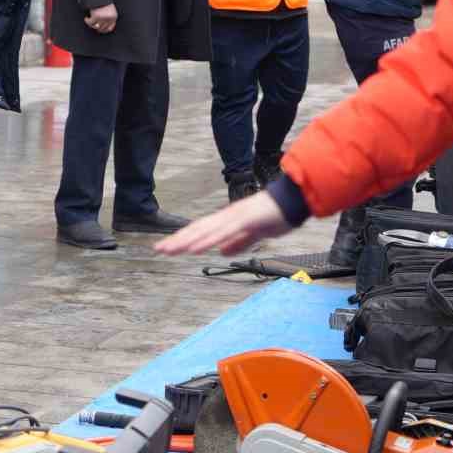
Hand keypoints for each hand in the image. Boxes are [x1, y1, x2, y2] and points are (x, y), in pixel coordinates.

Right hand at [84, 3, 117, 33]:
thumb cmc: (103, 1)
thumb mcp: (108, 10)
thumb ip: (106, 18)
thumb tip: (98, 28)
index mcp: (114, 17)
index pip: (109, 28)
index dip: (103, 30)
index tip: (98, 29)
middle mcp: (109, 18)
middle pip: (102, 28)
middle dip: (96, 27)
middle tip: (92, 24)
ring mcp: (103, 18)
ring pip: (95, 26)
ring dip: (91, 24)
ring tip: (88, 20)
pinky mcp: (96, 16)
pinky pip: (90, 22)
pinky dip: (87, 21)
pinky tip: (86, 18)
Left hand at [153, 193, 296, 255]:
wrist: (294, 200)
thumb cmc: (276, 215)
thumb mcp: (255, 234)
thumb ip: (238, 242)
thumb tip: (222, 251)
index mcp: (228, 220)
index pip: (201, 231)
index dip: (183, 239)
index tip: (167, 247)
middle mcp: (227, 216)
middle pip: (197, 229)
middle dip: (177, 240)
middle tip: (158, 249)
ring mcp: (235, 217)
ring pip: (205, 231)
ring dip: (186, 241)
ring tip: (170, 249)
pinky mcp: (245, 220)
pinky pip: (222, 233)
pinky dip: (206, 240)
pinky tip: (195, 247)